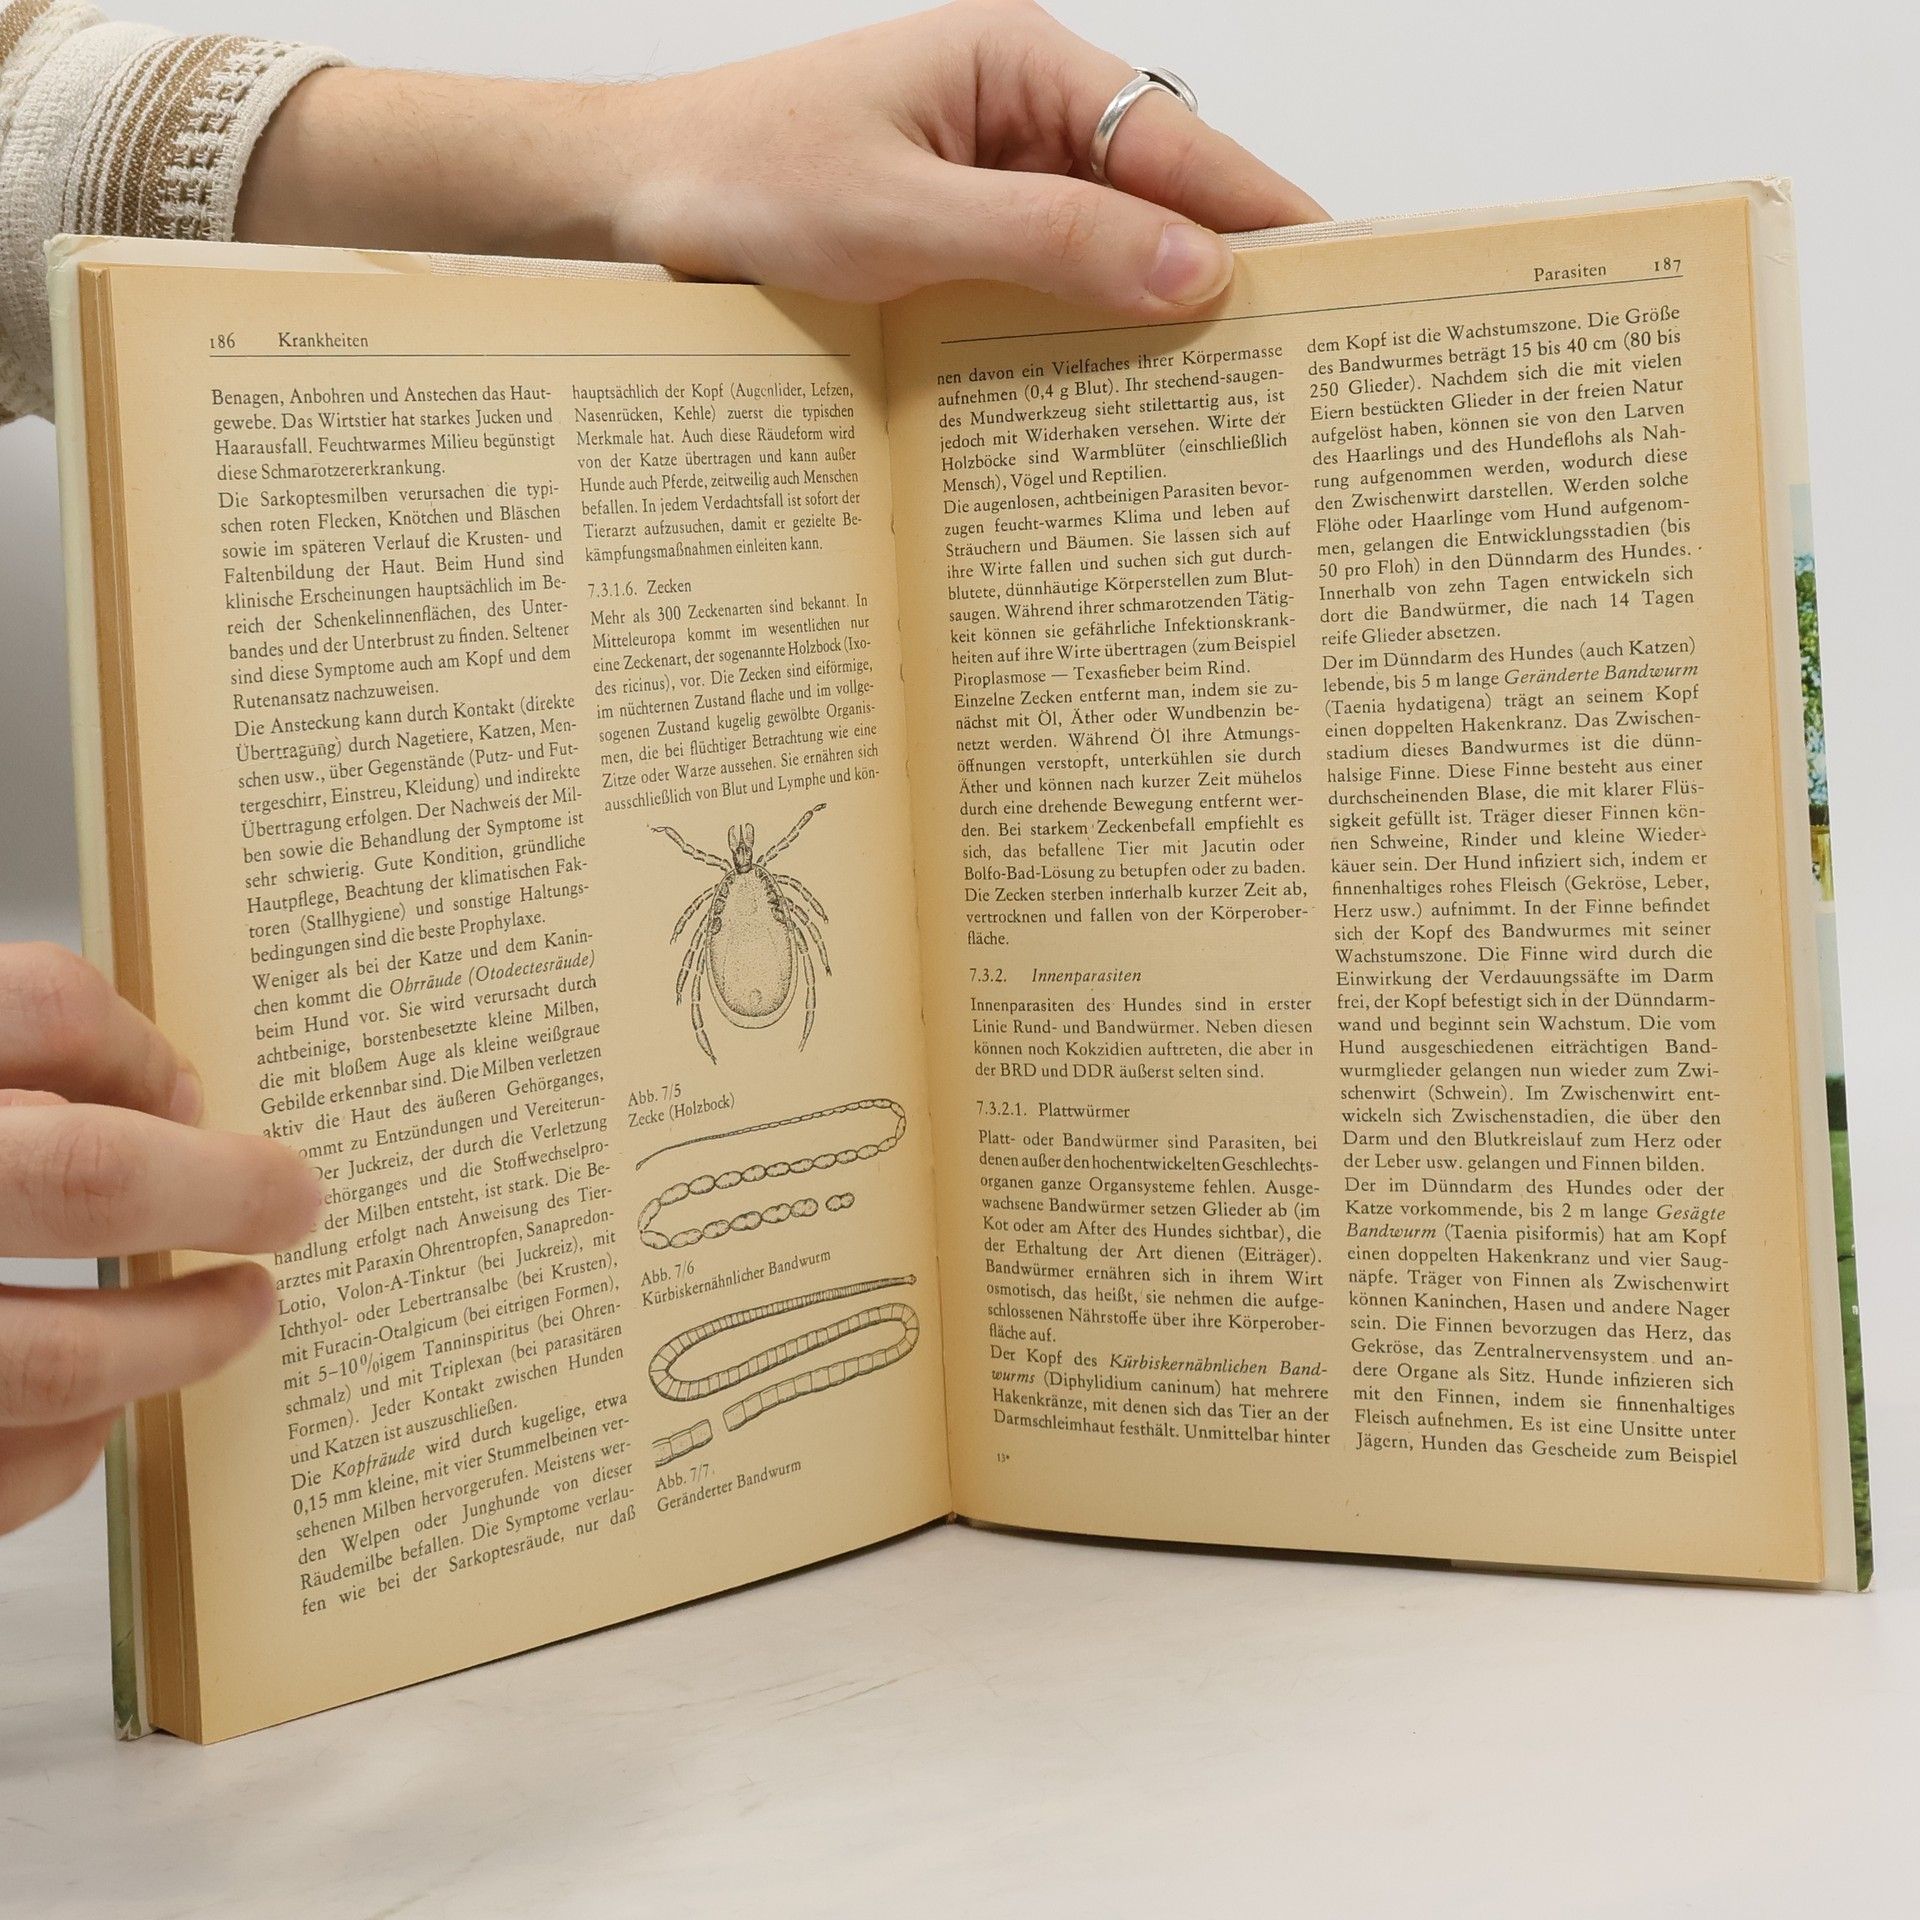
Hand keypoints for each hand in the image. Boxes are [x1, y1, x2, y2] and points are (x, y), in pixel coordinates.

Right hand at [0, 945, 325, 1534]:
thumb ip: (16, 1076)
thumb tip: (172, 1103)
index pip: (35, 1007)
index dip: (132, 1046)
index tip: (196, 1095)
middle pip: (88, 1175)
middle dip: (227, 1191)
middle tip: (301, 1204)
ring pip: (62, 1361)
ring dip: (180, 1342)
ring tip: (244, 1313)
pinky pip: (8, 1475)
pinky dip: (72, 1448)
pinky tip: (100, 1415)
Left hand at [239, 0, 1324, 318]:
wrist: (627, 201)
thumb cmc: (739, 182)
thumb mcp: (898, 217)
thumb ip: (1048, 241)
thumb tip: (1193, 274)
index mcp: (1016, 64)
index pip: (1176, 143)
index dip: (1261, 216)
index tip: (1337, 284)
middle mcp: (1016, 113)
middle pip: (1158, 196)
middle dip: (1220, 277)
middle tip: (1291, 373)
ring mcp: (990, 179)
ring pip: (1109, 251)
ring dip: (1150, 321)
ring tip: (1221, 408)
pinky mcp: (959, 241)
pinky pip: (1049, 287)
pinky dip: (1082, 339)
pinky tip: (1109, 403)